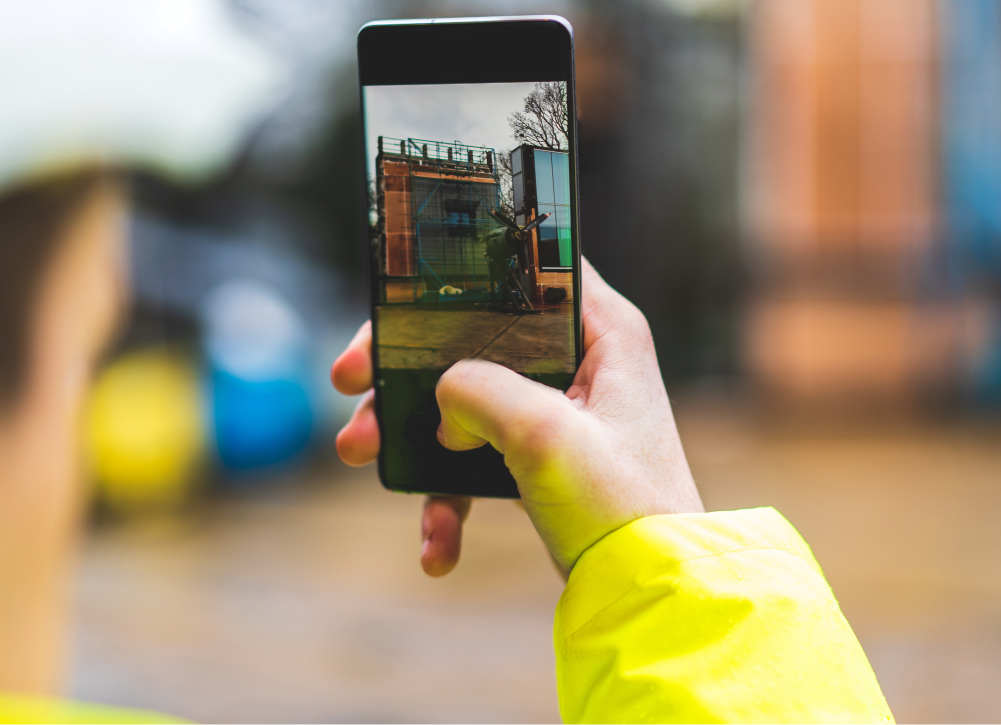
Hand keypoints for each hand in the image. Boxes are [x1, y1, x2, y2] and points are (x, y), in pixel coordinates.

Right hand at [331, 258, 702, 574]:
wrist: (650, 596)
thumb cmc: (624, 509)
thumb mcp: (546, 436)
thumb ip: (479, 391)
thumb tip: (441, 397)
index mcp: (601, 331)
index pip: (522, 267)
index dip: (453, 278)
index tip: (392, 307)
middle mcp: (581, 361)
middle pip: (471, 337)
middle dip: (403, 366)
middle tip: (351, 382)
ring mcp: (558, 413)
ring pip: (462, 402)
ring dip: (407, 433)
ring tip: (359, 454)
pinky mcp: (541, 461)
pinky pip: (476, 464)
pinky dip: (447, 500)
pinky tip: (437, 548)